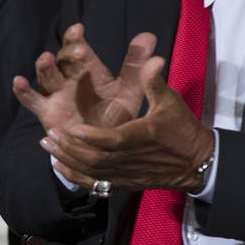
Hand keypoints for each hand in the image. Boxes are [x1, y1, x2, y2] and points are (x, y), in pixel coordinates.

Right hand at [13, 25, 159, 136]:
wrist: (106, 149)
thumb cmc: (116, 115)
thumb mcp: (128, 90)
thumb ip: (136, 65)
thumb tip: (149, 35)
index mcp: (86, 69)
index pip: (77, 47)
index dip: (75, 37)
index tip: (79, 30)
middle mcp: (68, 78)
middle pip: (61, 59)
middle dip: (67, 53)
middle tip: (80, 53)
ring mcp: (55, 95)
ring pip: (45, 76)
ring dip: (44, 67)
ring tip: (46, 59)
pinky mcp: (47, 113)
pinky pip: (31, 101)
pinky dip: (23, 92)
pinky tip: (18, 82)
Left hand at [39, 50, 214, 193]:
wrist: (196, 163)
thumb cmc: (182, 129)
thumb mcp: (171, 103)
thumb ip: (154, 83)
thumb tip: (153, 60)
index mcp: (141, 137)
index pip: (113, 140)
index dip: (91, 137)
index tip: (72, 127)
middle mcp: (131, 159)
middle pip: (96, 158)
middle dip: (70, 147)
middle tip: (50, 133)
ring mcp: (127, 174)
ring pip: (92, 171)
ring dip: (68, 159)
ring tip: (48, 145)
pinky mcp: (124, 183)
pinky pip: (96, 184)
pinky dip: (75, 176)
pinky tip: (59, 166)